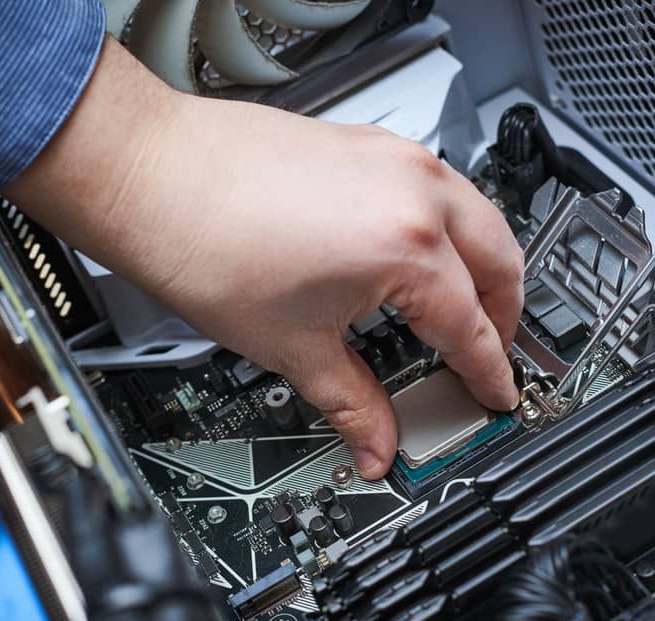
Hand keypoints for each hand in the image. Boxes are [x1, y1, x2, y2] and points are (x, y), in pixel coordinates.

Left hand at [6, 39, 523, 478]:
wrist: (148, 176)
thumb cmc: (202, 242)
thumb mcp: (291, 346)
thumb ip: (350, 403)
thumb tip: (373, 444)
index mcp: (406, 246)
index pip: (473, 326)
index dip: (488, 372)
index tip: (496, 393)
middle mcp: (414, 191)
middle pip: (501, 262)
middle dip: (506, 316)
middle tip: (489, 355)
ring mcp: (394, 158)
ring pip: (478, 215)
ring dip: (483, 266)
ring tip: (463, 307)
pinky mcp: (368, 142)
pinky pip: (439, 187)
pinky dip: (448, 228)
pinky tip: (419, 254)